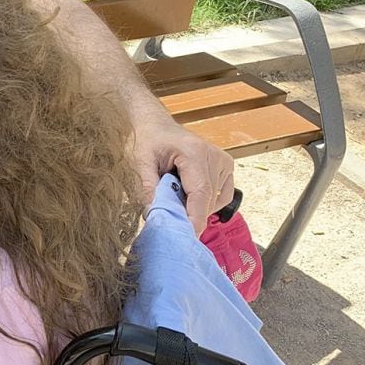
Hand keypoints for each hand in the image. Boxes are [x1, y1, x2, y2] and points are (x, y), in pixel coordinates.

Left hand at [132, 120, 234, 234]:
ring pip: (215, 201)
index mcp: (194, 153)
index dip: (195, 219)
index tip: (187, 238)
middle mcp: (214, 157)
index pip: (200, 194)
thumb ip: (146, 188)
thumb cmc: (146, 141)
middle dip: (189, 216)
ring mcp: (223, 162)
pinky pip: (221, 196)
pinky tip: (188, 199)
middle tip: (169, 226)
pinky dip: (205, 204)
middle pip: (207, 200)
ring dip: (195, 209)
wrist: (156, 126)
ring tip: (174, 200)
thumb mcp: (139, 162)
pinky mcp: (225, 167)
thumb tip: (152, 215)